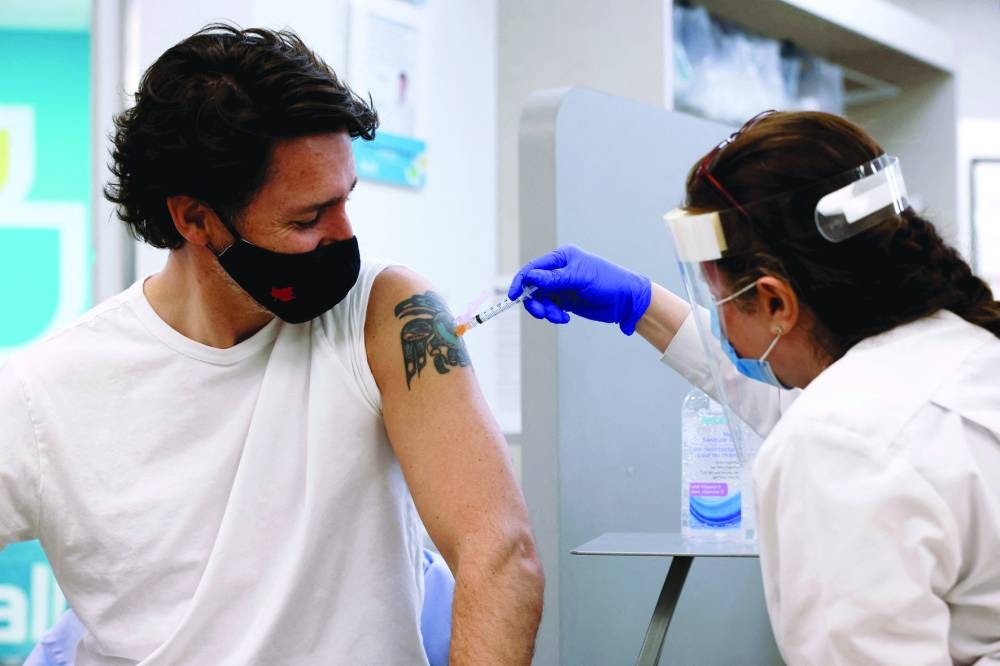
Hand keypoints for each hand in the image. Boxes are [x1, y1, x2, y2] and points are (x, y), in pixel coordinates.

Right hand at [508, 245, 651, 334]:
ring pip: (541, 300)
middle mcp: (559, 271)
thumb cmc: (607, 282)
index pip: (533, 268)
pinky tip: (565, 318)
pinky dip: (554, 315)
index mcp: (561, 258)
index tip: (514, 296)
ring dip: (546, 310)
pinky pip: (550, 308)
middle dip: (535, 301)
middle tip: (541, 313)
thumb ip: (554, 279)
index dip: (521, 282)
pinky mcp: (566, 301)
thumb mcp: (580, 278)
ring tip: (558, 317)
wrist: (626, 300)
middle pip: (533, 287)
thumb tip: (530, 277)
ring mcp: (562, 287)